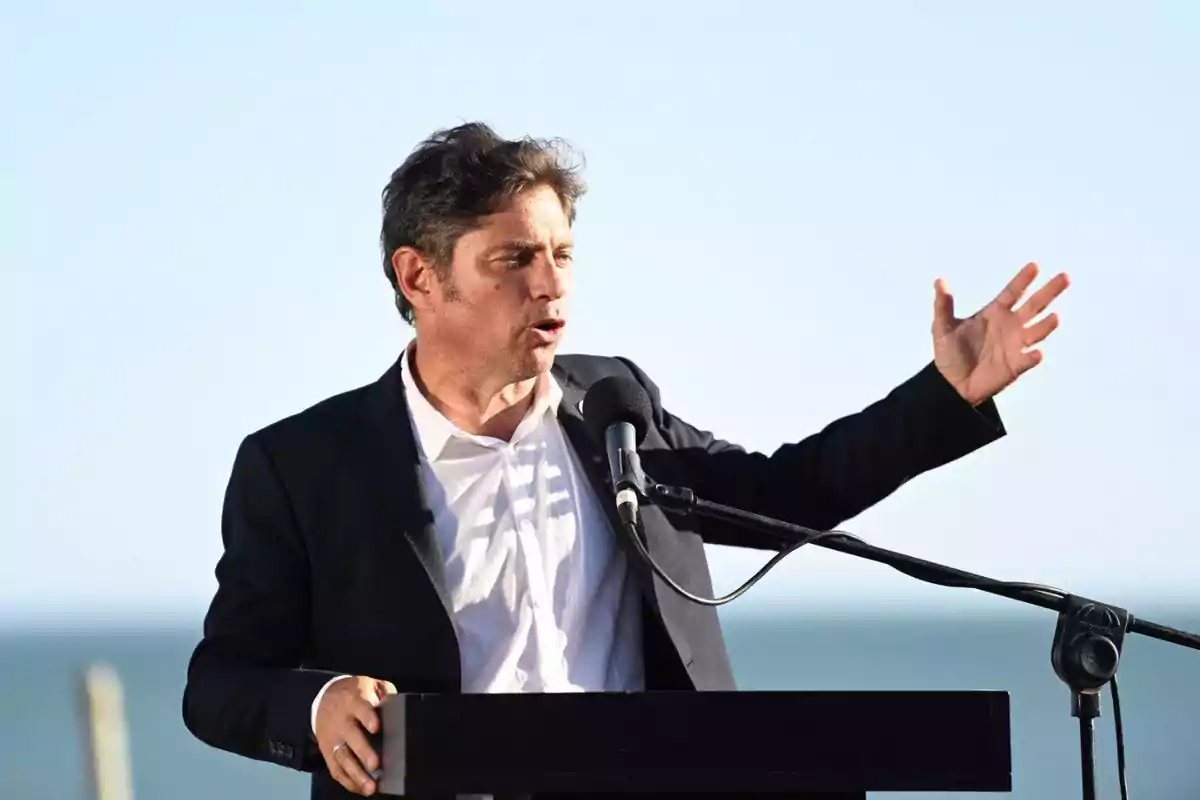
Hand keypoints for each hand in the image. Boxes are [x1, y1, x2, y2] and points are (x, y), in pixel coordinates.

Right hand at [314, 675, 396, 795]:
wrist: (323, 697)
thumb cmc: (354, 693)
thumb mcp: (369, 684)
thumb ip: (384, 692)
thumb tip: (396, 705)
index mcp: (353, 701)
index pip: (361, 708)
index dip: (368, 717)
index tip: (376, 727)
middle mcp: (341, 721)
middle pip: (351, 736)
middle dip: (363, 751)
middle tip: (375, 764)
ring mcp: (333, 738)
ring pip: (342, 757)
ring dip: (356, 774)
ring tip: (371, 787)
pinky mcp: (327, 751)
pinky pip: (335, 769)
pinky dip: (347, 781)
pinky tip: (361, 788)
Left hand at [932, 262, 1069, 405]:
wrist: (953, 384)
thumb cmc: (950, 353)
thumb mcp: (942, 328)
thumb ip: (943, 305)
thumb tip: (940, 281)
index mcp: (994, 313)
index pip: (1012, 293)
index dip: (1023, 280)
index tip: (1034, 266)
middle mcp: (1010, 326)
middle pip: (1034, 305)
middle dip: (1049, 292)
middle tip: (1064, 277)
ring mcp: (1015, 345)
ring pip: (1037, 331)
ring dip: (1046, 325)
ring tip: (1055, 317)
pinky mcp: (1016, 365)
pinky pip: (1028, 360)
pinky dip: (1033, 357)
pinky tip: (1037, 354)